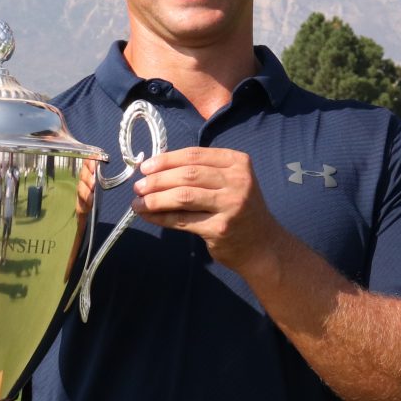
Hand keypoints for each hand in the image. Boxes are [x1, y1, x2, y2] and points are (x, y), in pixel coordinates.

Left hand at [131, 146, 284, 275]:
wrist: (262, 245)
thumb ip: (202, 172)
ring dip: (155, 199)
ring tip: (138, 202)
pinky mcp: (220, 229)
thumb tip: (156, 169)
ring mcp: (230, 206)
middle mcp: (237, 181)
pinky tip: (148, 216)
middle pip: (188, 175)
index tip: (146, 166)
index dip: (166, 159)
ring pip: (183, 197)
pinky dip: (161, 217)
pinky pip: (182, 220)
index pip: (195, 155)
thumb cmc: (239, 210)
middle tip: (138, 185)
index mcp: (238, 163)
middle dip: (157, 179)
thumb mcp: (230, 182)